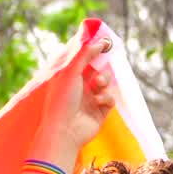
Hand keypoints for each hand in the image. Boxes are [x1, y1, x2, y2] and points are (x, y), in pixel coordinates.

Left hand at [35, 29, 115, 161]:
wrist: (65, 131)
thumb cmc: (62, 101)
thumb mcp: (70, 72)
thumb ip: (85, 54)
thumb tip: (100, 42)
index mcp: (69, 77)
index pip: (85, 60)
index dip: (95, 52)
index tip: (106, 44)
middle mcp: (79, 88)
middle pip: (99, 70)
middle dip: (102, 68)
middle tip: (100, 68)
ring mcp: (90, 100)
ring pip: (106, 83)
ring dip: (104, 81)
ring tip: (97, 86)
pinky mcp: (99, 112)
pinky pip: (110, 99)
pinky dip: (106, 98)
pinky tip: (99, 102)